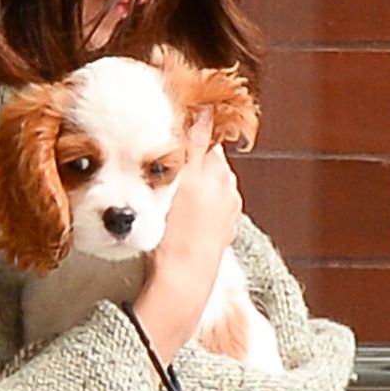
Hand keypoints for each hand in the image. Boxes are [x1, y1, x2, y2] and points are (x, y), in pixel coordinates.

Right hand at [134, 107, 242, 354]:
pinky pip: (205, 215)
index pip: (207, 142)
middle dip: (189, 165)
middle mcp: (229, 192)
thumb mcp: (182, 180)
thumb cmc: (179, 231)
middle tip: (160, 171)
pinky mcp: (219, 237)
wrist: (183, 279)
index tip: (168, 142)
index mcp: (220, 174)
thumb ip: (194, 144)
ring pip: (206, 191)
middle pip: (207, 166)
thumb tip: (204, 111)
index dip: (187, 141)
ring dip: (190, 190)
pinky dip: (193, 213)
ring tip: (165, 198)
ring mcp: (226, 216)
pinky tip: (177, 221)